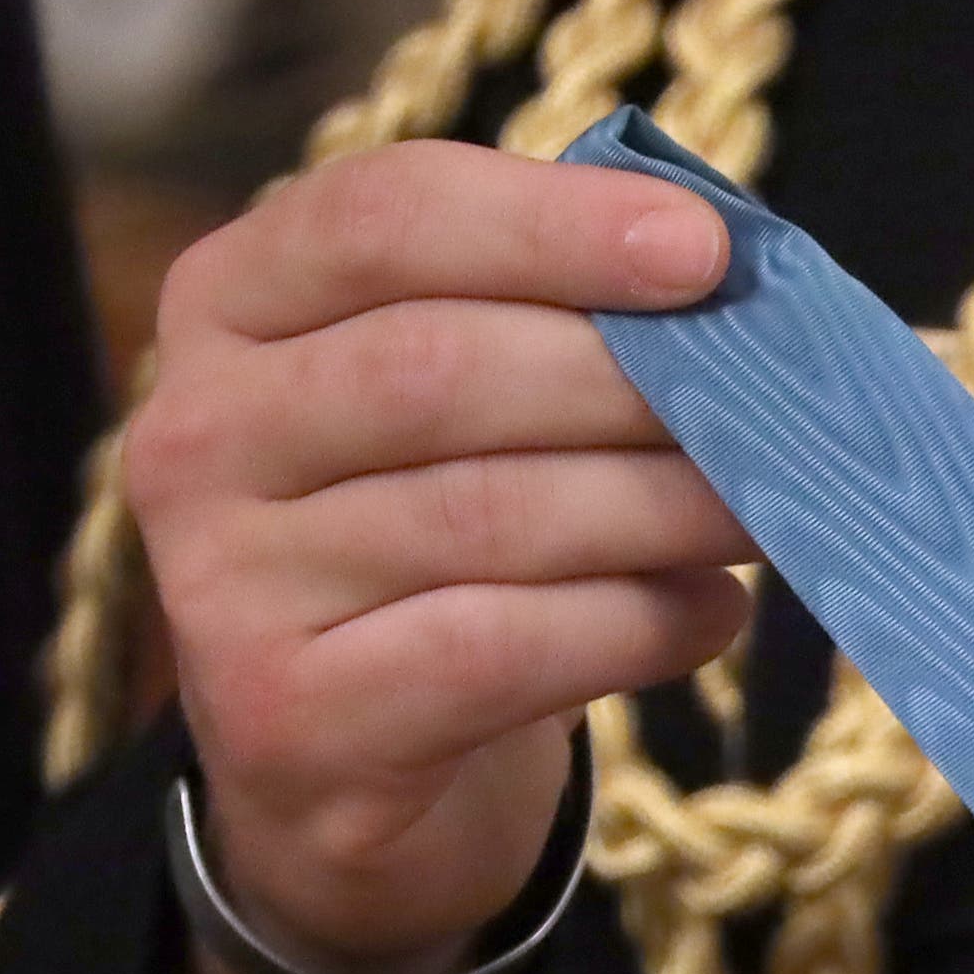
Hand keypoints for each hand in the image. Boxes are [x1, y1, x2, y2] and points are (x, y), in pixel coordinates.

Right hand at [130, 140, 756, 973]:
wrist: (351, 756)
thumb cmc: (439, 529)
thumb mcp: (467, 396)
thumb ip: (556, 317)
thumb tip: (738, 284)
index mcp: (232, 301)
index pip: (382, 217)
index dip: (554, 224)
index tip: (706, 251)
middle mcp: (197, 432)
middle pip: (440, 367)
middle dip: (635, 385)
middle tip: (776, 409)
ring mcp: (222, 582)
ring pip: (486, 514)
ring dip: (662, 507)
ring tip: (767, 510)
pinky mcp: (289, 716)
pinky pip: (498, 647)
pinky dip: (636, 623)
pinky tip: (711, 613)